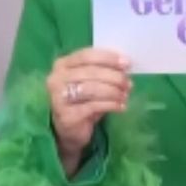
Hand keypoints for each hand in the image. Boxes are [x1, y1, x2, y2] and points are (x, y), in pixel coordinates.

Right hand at [47, 48, 131, 174]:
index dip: (109, 58)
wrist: (68, 130)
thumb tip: (125, 67)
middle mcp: (56, 79)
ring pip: (92, 88)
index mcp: (62, 65)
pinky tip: (121, 107)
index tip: (127, 63)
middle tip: (129, 83)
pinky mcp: (67, 115)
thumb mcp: (89, 82)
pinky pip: (94, 106)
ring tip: (125, 96)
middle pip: (91, 72)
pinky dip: (111, 105)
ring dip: (114, 92)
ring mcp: (59, 97)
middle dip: (114, 77)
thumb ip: (101, 71)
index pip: (87, 55)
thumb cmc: (81, 102)